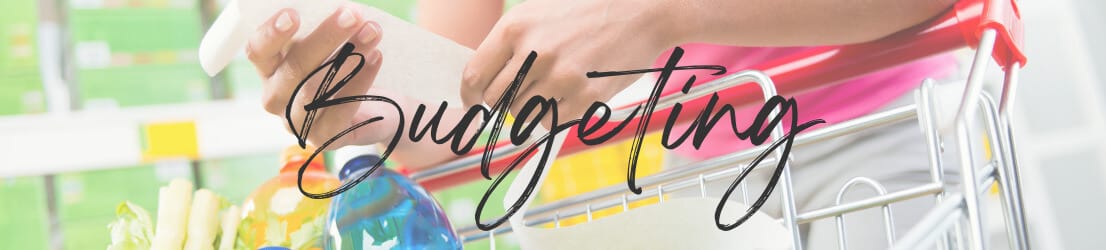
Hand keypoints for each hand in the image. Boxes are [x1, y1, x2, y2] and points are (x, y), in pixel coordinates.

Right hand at [249, 4, 398, 148]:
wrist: (377, 105)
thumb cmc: (342, 65)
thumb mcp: (327, 43)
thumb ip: (319, 27)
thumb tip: (336, 8)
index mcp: (268, 68)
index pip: (258, 51)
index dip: (272, 34)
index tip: (294, 14)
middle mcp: (276, 96)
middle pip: (294, 67)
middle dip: (326, 37)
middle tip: (352, 15)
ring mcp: (297, 121)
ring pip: (317, 89)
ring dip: (349, 56)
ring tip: (372, 32)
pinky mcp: (323, 138)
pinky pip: (340, 110)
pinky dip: (360, 80)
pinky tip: (376, 58)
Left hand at [460, 0, 679, 123]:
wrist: (642, 11)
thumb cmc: (587, 8)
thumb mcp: (538, 11)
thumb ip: (508, 43)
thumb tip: (482, 80)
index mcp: (516, 28)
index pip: (475, 76)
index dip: (469, 96)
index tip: (473, 103)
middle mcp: (534, 54)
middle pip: (497, 100)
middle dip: (503, 101)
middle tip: (522, 91)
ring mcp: (560, 78)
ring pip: (523, 113)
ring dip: (531, 106)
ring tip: (555, 83)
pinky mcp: (585, 97)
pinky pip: (551, 122)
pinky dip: (554, 114)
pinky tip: (571, 92)